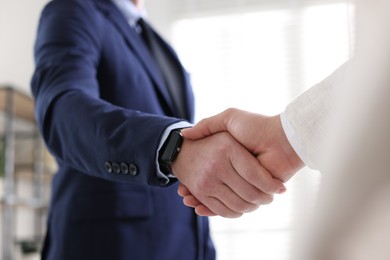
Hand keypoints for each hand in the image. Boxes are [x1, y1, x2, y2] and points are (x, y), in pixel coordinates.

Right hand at [178, 108, 303, 215]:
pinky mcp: (252, 192)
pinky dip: (215, 209)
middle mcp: (235, 170)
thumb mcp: (229, 119)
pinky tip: (199, 206)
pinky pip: (231, 205)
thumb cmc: (256, 126)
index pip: (207, 169)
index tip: (181, 178)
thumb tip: (185, 134)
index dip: (193, 175)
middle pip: (211, 185)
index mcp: (230, 156)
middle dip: (195, 191)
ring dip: (202, 200)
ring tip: (187, 199)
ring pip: (218, 197)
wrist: (283, 138)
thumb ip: (208, 125)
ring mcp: (243, 182)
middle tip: (183, 194)